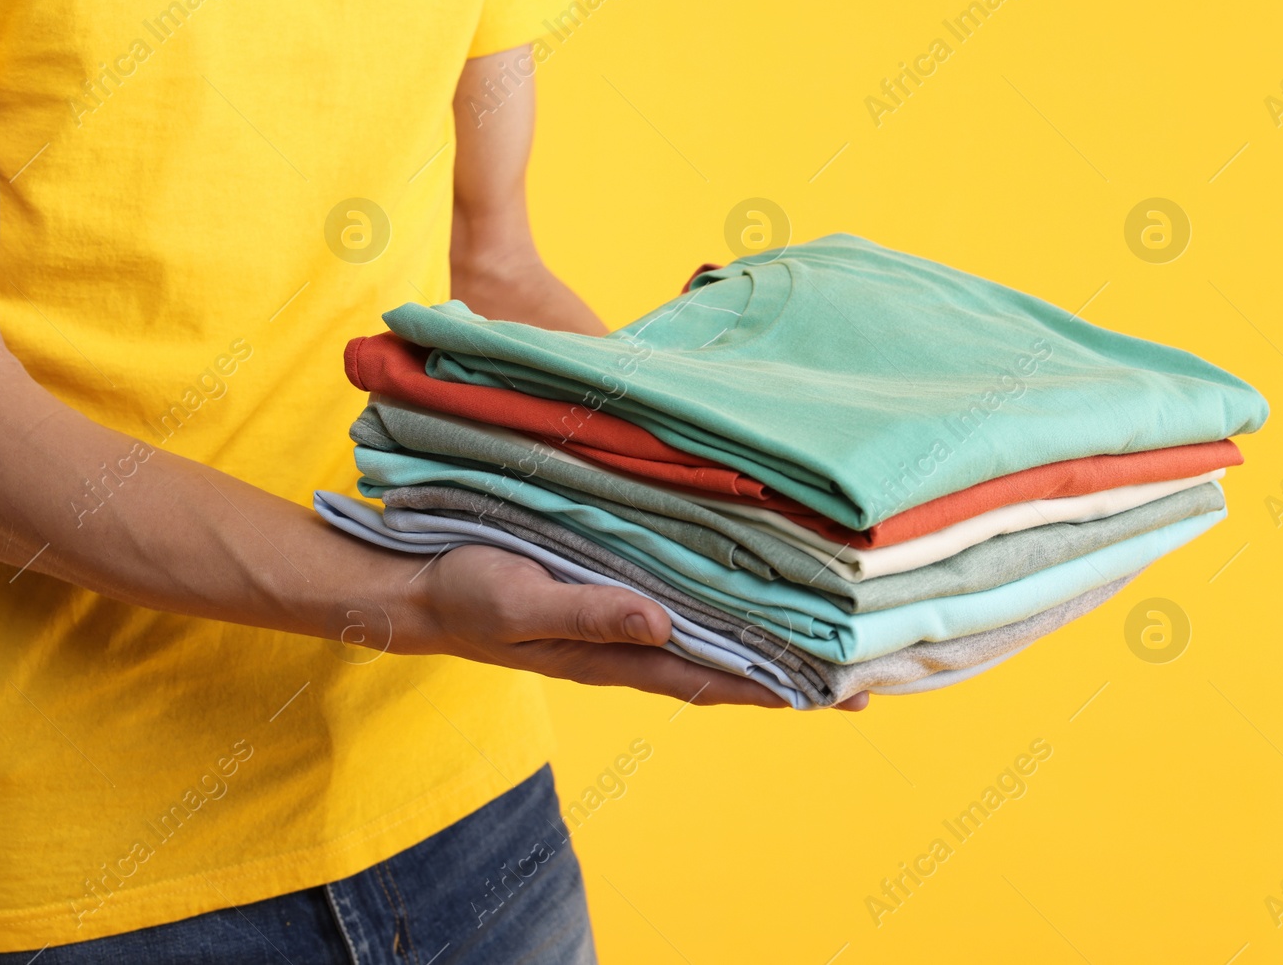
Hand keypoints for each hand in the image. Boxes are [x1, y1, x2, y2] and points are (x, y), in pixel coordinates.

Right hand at [394, 544, 868, 710]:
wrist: (418, 589)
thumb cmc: (466, 596)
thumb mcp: (519, 602)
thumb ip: (586, 614)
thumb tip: (660, 621)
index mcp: (612, 652)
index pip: (710, 677)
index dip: (772, 687)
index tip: (838, 693)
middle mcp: (627, 641)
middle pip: (723, 664)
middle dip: (789, 672)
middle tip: (864, 673)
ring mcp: (618, 619)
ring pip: (707, 637)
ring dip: (763, 641)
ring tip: (824, 639)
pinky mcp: (606, 590)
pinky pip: (679, 606)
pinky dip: (722, 609)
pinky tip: (745, 597)